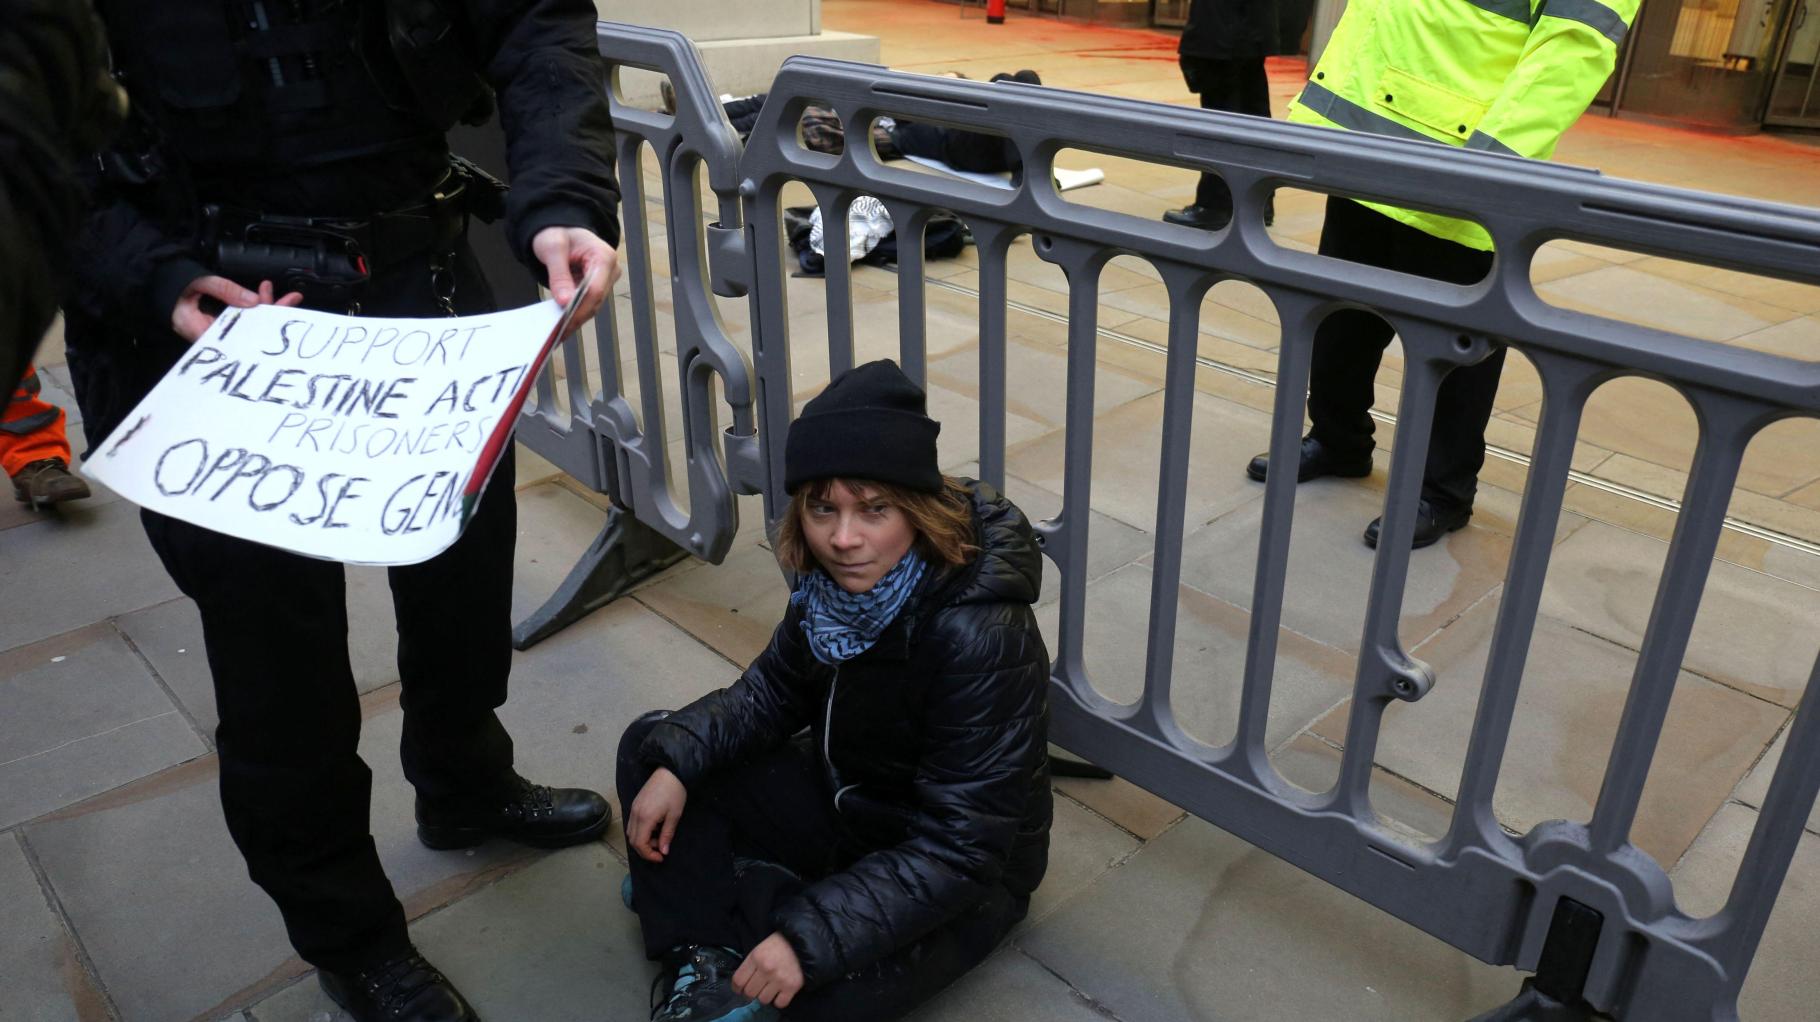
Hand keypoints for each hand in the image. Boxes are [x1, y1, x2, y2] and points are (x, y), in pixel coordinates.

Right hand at [172, 277, 301, 342]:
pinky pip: (241, 319)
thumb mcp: (198, 281)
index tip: (279, 315)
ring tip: (285, 296)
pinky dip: (253, 307)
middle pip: (249, 331)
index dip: (263, 326)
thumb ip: (224, 290)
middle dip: (272, 315)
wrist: (154, 281)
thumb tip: (253, 300)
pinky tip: (265, 297)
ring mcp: (217, 330)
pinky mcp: (219, 324)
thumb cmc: (169, 285)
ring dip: (266, 309)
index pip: (240, 335)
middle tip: (292, 300)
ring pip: (247, 324)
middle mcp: (212, 336)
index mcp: (202, 332)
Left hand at [530, 225, 618, 326]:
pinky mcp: (597, 288)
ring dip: (574, 320)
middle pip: (595, 301)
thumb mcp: (553, 248)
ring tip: (555, 335)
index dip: (580, 308)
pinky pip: (586, 305)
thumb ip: (559, 275)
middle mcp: (610, 270)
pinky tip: (559, 326)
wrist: (559, 229)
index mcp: (604, 256)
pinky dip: (573, 315)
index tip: (563, 322)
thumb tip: (565, 302)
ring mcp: (605, 281)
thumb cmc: (557, 233)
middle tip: (555, 335)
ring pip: (592, 307)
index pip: (595, 289)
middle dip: (576, 318)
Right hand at [626, 767, 685, 862]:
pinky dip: (641, 831)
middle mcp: (635, 814)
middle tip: (661, 849)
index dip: (649, 854)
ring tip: (659, 837)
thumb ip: (667, 835)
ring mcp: (633, 808)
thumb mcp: (674, 815)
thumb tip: (664, 851)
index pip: (639, 844)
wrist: (670, 771)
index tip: (661, 857)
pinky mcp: (635, 804)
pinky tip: (654, 828)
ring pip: (631, 832)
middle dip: (645, 849)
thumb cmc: (675, 792)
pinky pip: (633, 823)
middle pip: (632, 840)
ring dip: (643, 840)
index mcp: (645, 818)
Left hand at [733, 932, 803, 1008]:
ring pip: (763, 1000)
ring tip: (769, 989)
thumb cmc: (780, 942)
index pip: (738, 980)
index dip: (737, 988)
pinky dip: (779, 1000)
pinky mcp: (792, 987)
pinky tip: (780, 993)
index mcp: (756, 957)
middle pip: (749, 992)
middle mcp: (766, 969)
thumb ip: (751, 963)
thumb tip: (742, 982)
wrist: (804, 941)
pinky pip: (779, 1003)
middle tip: (756, 989)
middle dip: (751, 992)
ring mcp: (779, 979)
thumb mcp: (760, 947)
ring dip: (765, 996)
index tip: (739, 989)